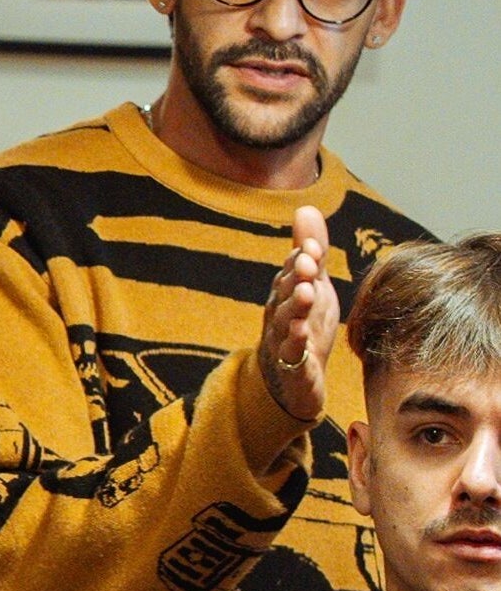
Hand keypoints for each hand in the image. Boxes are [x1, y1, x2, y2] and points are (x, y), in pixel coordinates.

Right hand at [257, 204, 339, 422]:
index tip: (311, 247)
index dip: (300, 259)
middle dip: (295, 278)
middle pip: (284, 294)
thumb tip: (306, 207)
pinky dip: (296, 346)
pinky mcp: (293, 369)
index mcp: (284, 295)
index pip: (290, 272)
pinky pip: (292, 356)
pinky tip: (303, 335)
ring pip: (285, 323)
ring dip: (294, 308)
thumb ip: (309, 252)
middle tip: (309, 264)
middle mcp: (279, 316)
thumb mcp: (311, 287)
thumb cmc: (302, 327)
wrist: (291, 383)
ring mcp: (283, 342)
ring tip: (307, 294)